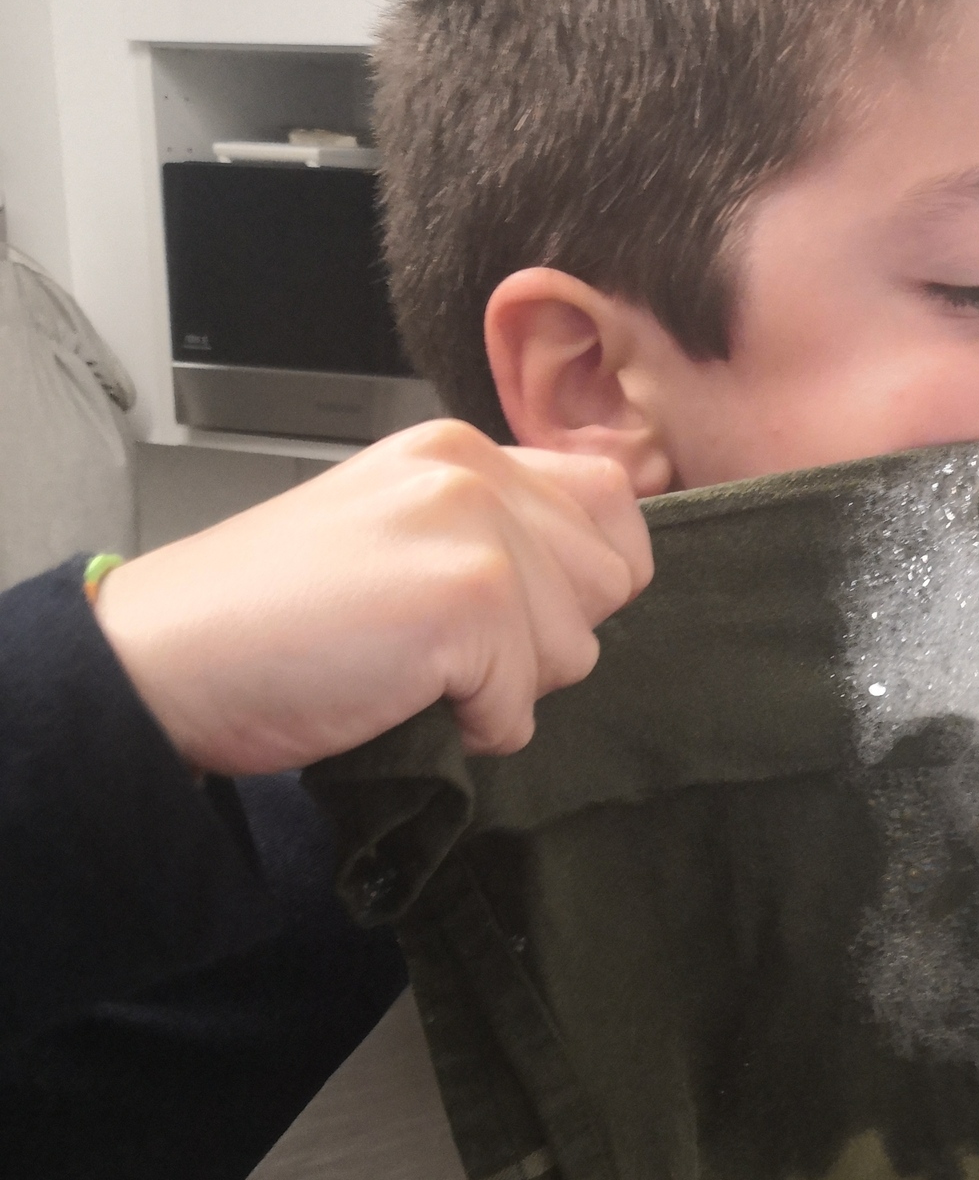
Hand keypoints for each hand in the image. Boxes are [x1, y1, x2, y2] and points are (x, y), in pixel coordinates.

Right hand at [94, 421, 652, 773]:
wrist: (163, 658)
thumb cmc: (266, 617)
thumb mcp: (395, 534)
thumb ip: (492, 531)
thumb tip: (594, 579)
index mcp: (460, 449)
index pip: (613, 504)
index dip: (578, 578)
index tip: (507, 613)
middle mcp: (475, 471)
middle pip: (610, 580)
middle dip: (545, 638)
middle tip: (440, 647)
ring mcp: (475, 530)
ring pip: (576, 649)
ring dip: (504, 688)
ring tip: (407, 667)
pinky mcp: (468, 600)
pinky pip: (523, 706)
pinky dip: (470, 729)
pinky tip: (395, 696)